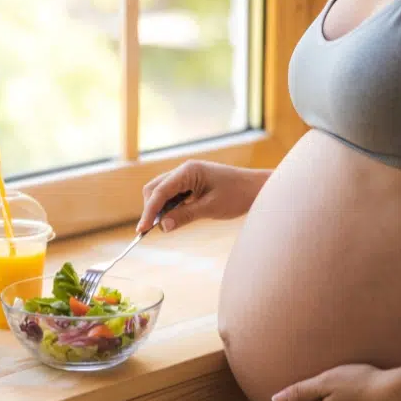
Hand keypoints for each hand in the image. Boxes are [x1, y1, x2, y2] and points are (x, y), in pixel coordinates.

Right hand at [137, 160, 268, 232]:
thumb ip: (185, 216)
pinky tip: (175, 218)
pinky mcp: (191, 184)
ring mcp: (187, 176)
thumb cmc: (238, 195)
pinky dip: (169, 207)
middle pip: (154, 189)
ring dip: (160, 209)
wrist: (257, 189)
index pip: (159, 191)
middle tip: (154, 230)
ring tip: (166, 226)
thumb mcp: (210, 208)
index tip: (142, 230)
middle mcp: (184, 170)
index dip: (149, 211)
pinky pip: (172, 195)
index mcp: (188, 171)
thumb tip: (162, 227)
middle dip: (151, 209)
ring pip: (161, 192)